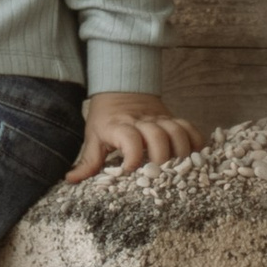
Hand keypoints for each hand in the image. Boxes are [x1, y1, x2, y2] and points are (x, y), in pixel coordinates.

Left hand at [69, 92, 206, 181]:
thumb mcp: (93, 136)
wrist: (121, 86)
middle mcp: (142, 122)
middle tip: (160, 176)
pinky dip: (196, 142)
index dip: (133, 155)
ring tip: (179, 171)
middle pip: (158, 137)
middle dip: (161, 159)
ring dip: (181, 152)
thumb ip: (87, 161)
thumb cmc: (105, 117)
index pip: (129, 138)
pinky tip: (195, 158)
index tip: (131, 171)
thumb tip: (70, 180)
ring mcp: (160, 119)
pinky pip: (190, 128)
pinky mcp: (173, 118)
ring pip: (177, 132)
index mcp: (119, 126)